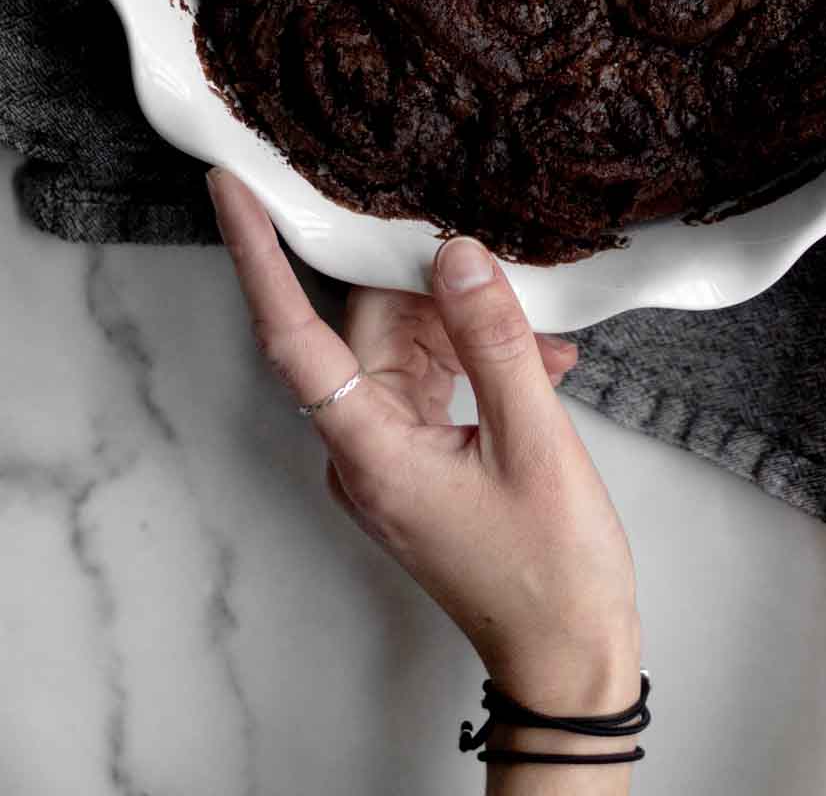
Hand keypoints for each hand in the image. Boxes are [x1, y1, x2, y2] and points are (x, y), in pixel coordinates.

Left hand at [208, 172, 640, 714]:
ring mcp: (389, 455)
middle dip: (428, 282)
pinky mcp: (419, 458)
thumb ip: (492, 342)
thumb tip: (456, 254)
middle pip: (367, 328)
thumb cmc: (551, 571)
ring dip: (473, 328)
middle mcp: (362, 448)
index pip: (292, 336)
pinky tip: (544, 361)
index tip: (231, 189)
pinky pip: (434, 380)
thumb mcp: (536, 443)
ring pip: (408, 348)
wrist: (568, 659)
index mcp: (369, 449)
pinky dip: (483, 360)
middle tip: (488, 241)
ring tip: (544, 338)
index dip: (257, 255)